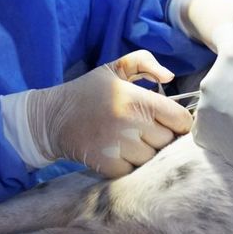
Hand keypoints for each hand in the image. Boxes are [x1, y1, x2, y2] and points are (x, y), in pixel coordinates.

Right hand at [23, 51, 191, 176]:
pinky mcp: (107, 164)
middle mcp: (130, 122)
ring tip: (133, 142)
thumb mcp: (115, 68)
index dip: (180, 122)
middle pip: (168, 141)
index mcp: (136, 98)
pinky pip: (134, 171)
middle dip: (162, 137)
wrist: (52, 118)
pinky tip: (121, 154)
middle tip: (147, 131)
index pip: (180, 119)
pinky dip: (130, 166)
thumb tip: (169, 76)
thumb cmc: (89, 91)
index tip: (172, 122)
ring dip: (147, 153)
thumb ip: (144, 62)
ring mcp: (118, 146)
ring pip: (152, 158)